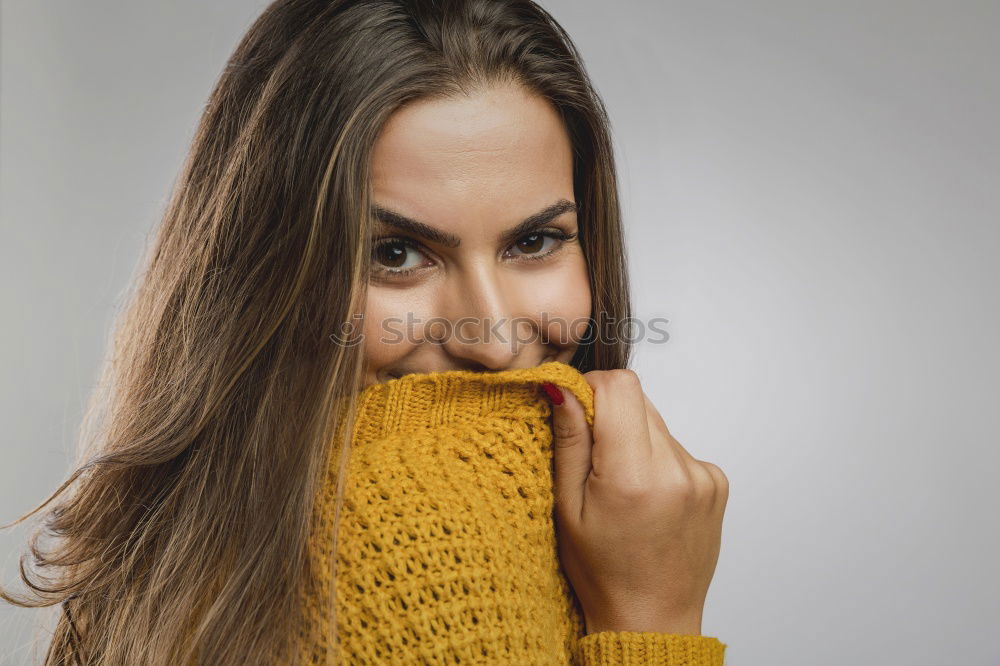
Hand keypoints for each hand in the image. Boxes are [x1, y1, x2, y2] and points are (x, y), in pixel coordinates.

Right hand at [541, 369, 728, 634]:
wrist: (652, 617)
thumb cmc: (602, 572)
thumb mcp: (566, 507)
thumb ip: (570, 441)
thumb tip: (563, 386)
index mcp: (633, 477)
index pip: (620, 386)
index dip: (591, 388)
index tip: (577, 414)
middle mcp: (676, 470)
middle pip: (639, 400)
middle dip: (611, 416)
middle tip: (596, 462)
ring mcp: (703, 475)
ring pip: (657, 422)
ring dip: (634, 439)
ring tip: (623, 487)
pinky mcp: (717, 481)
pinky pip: (677, 446)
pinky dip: (657, 459)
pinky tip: (648, 497)